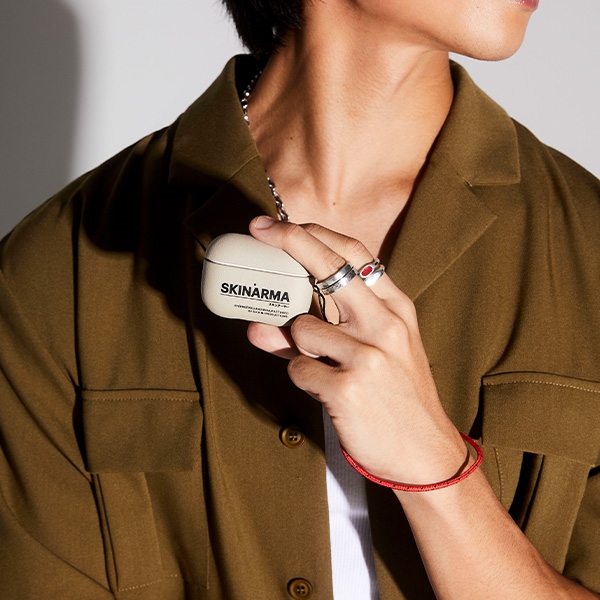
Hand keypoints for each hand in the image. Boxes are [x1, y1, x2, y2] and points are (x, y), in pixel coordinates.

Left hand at [247, 216, 466, 485]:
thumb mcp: (377, 353)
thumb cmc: (398, 396)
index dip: (314, 234)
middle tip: (261, 230)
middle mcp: (385, 324)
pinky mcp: (347, 387)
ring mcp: (368, 355)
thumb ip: (323, 333)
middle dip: (290, 241)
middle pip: (330, 266)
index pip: (355, 254)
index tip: (281, 225)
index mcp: (397, 309)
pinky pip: (297, 368)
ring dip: (300, 347)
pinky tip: (327, 391)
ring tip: (326, 367)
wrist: (426, 453)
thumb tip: (262, 327)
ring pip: (301, 327)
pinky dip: (302, 377)